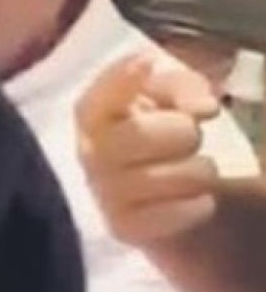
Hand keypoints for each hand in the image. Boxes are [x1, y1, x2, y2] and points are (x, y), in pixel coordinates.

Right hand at [78, 54, 222, 244]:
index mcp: (93, 115)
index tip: (147, 63)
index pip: (98, 96)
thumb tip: (202, 108)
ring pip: (166, 177)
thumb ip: (183, 87)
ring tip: (197, 170)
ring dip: (198, 171)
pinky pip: (170, 216)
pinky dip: (196, 206)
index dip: (119, 79)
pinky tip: (198, 201)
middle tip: (190, 135)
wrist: (164, 194)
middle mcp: (89, 153)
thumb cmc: (163, 132)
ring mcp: (103, 193)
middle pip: (140, 135)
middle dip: (182, 132)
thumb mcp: (171, 96)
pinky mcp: (123, 229)